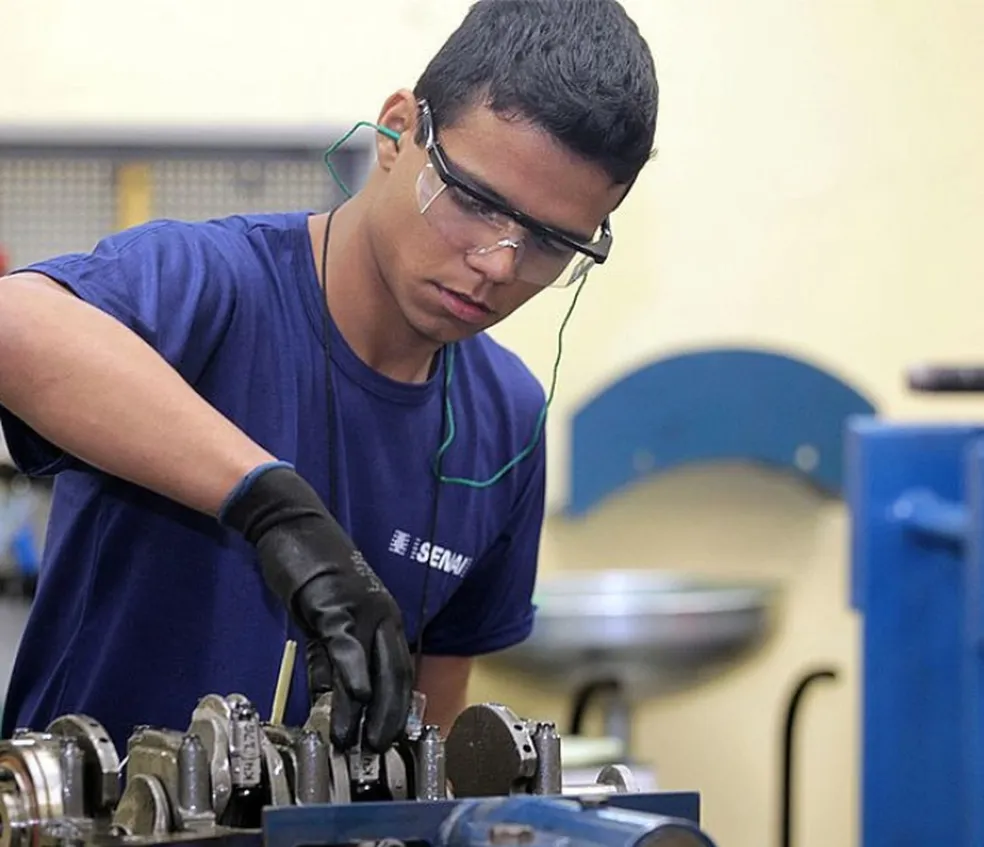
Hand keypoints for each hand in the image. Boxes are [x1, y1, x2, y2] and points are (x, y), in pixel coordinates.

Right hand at [219, 462, 413, 751]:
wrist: (291, 525)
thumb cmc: (309, 569)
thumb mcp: (324, 619)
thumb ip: (329, 657)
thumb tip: (329, 698)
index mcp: (385, 617)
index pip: (398, 670)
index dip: (396, 706)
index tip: (390, 736)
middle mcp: (382, 614)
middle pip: (396, 674)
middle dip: (389, 716)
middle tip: (379, 749)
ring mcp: (362, 609)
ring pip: (374, 668)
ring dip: (369, 710)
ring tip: (358, 743)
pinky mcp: (335, 605)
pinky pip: (347, 648)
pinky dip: (352, 677)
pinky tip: (352, 701)